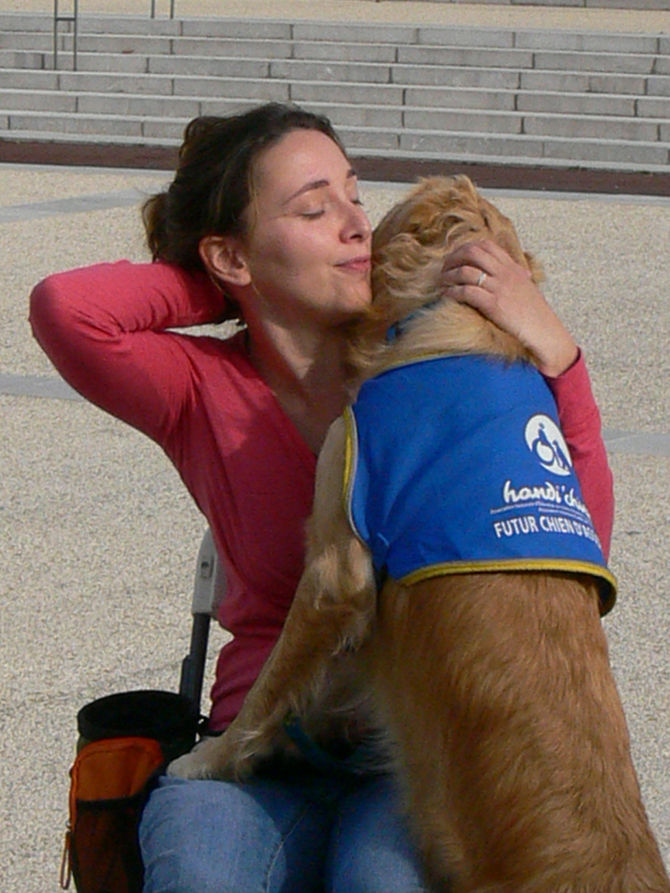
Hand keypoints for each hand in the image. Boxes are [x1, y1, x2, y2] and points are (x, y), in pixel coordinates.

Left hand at [441, 240, 577, 377]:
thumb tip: (512, 270)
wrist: (544, 331)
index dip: (466, 247)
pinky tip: (446, 295)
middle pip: (473, 253)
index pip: (486, 245)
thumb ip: (515, 275)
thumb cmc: (534, 313)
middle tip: (444, 268)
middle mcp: (505, 274)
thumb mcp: (526, 287)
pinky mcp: (493, 305)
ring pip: (466, 271)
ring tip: (442, 282)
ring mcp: (499, 288)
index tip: (456, 257)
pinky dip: (452, 292)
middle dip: (453, 258)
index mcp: (513, 267)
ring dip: (449, 275)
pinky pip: (467, 292)